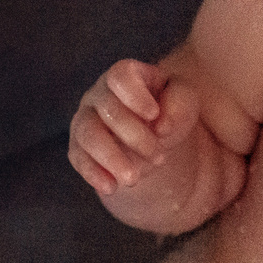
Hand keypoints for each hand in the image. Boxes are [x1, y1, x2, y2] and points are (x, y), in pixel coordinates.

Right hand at [69, 59, 200, 198]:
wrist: (154, 138)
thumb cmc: (168, 111)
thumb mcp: (185, 102)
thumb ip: (179, 104)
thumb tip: (161, 126)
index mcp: (126, 75)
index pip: (120, 76)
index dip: (135, 95)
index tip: (153, 114)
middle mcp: (100, 94)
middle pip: (108, 109)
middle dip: (135, 137)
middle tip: (159, 157)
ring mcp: (85, 119)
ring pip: (88, 134)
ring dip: (111, 158)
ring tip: (133, 179)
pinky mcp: (79, 147)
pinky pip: (78, 158)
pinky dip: (93, 173)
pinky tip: (110, 187)